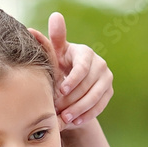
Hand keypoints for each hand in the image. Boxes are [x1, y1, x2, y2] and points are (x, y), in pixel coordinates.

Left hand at [30, 12, 113, 128]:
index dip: (72, 80)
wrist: (72, 80)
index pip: (82, 67)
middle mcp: (99, 63)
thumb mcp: (54, 54)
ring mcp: (106, 78)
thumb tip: (38, 25)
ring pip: (95, 96)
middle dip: (73, 99)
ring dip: (80, 109)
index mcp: (85, 52)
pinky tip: (76, 121)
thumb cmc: (59, 64)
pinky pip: (101, 105)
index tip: (60, 91)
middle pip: (88, 84)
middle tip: (59, 110)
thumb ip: (49, 41)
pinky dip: (88, 114)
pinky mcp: (109, 91)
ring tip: (66, 118)